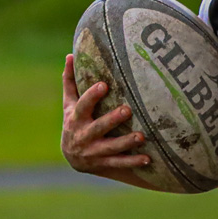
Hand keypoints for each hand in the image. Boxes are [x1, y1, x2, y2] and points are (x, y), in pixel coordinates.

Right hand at [60, 55, 151, 175]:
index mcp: (76, 118)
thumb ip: (70, 81)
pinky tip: (148, 159)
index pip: (83, 105)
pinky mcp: (103, 163)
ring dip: (126, 142)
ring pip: (111, 148)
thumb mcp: (69, 104)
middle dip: (112, 120)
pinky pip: (119, 163)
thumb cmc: (74, 122)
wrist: (71, 156)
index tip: (104, 84)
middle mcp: (84, 135)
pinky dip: (133, 162)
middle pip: (98, 127)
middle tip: (127, 110)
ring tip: (142, 136)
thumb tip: (71, 54)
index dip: (92, 96)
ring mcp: (94, 151)